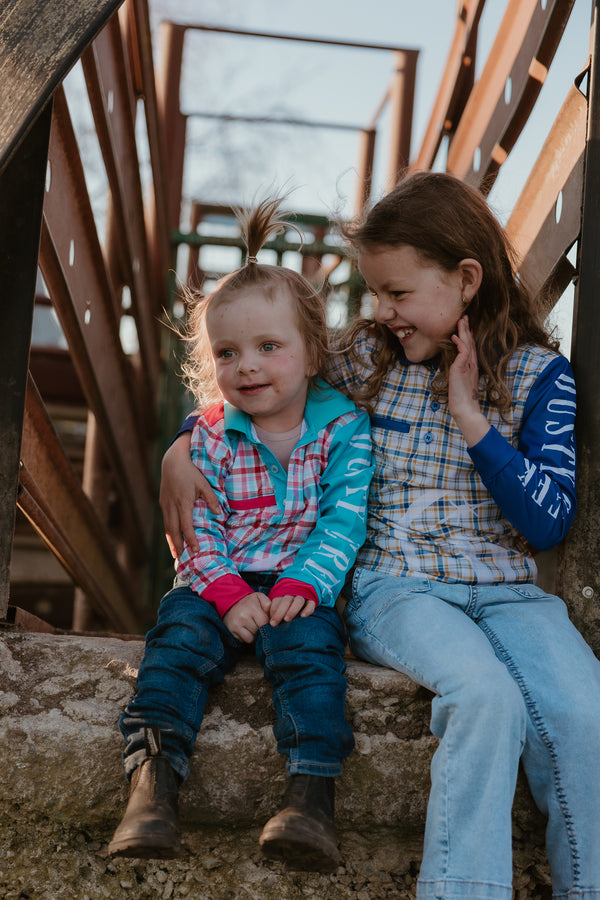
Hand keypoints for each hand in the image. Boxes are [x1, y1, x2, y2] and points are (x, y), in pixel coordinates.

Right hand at [160, 433, 219, 557]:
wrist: (172, 461)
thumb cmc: (191, 472)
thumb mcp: (204, 483)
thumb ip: (211, 499)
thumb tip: (218, 513)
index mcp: (183, 502)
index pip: (186, 526)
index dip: (191, 539)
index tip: (196, 550)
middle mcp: (172, 506)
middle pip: (173, 531)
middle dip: (178, 546)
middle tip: (183, 560)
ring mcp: (165, 505)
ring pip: (167, 528)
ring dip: (171, 542)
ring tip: (176, 555)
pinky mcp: (163, 503)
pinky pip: (165, 522)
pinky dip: (169, 533)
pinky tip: (172, 540)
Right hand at [223, 592, 270, 642]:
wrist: (231, 602)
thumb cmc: (249, 602)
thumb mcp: (260, 598)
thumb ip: (269, 605)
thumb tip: (273, 617)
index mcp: (252, 607)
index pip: (264, 622)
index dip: (269, 624)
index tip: (269, 623)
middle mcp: (243, 616)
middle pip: (258, 631)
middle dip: (262, 630)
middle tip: (261, 625)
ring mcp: (236, 624)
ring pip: (252, 638)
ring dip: (255, 635)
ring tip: (254, 627)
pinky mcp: (232, 630)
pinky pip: (245, 640)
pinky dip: (248, 637)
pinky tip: (248, 630)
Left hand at [268, 594, 316, 625]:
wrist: (303, 591)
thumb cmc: (287, 605)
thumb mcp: (280, 604)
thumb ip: (274, 610)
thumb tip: (269, 622)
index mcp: (283, 593)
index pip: (277, 600)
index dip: (273, 610)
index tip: (270, 622)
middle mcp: (293, 593)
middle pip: (286, 601)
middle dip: (279, 612)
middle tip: (274, 624)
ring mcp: (303, 596)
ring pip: (298, 601)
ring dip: (292, 610)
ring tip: (286, 619)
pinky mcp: (312, 600)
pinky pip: (311, 604)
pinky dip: (307, 609)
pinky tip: (303, 616)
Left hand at [449, 316, 489, 446]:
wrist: (464, 408)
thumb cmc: (461, 398)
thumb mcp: (460, 382)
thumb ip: (459, 373)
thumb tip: (456, 367)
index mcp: (471, 366)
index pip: (470, 347)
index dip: (468, 336)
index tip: (465, 326)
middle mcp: (471, 364)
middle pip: (470, 343)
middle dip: (467, 329)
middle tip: (465, 317)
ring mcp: (468, 366)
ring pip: (468, 345)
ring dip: (464, 332)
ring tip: (462, 320)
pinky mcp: (462, 369)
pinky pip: (463, 353)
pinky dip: (460, 343)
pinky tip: (455, 336)